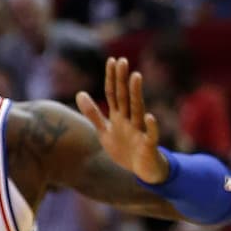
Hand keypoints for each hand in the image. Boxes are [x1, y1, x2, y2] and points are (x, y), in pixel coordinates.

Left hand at [76, 56, 168, 184]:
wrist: (143, 170)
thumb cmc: (125, 148)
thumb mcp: (105, 131)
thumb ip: (93, 113)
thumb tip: (79, 93)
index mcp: (119, 117)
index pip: (114, 94)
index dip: (111, 79)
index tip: (112, 60)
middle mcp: (130, 120)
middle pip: (125, 98)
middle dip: (123, 80)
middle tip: (122, 60)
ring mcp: (139, 131)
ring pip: (138, 110)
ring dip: (136, 95)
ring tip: (136, 77)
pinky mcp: (148, 145)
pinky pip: (150, 135)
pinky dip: (151, 127)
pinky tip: (150, 117)